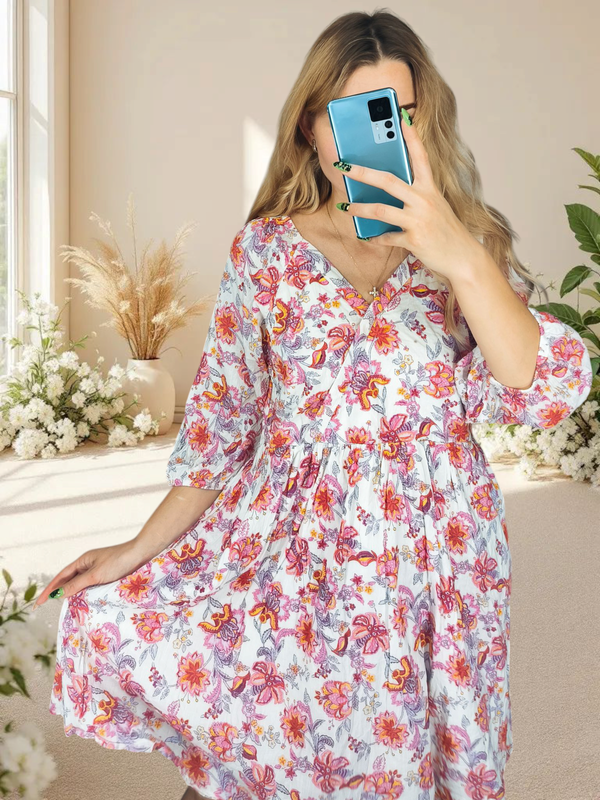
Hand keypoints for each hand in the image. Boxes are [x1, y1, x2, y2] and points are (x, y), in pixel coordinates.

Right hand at [32, 540, 153, 608]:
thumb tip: (58, 594)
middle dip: (58, 592)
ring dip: (72, 594)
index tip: (38, 604)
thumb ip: (77, 585)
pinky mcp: (109, 575)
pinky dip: (85, 594)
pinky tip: (84, 603)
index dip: (49, 590)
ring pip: (81, 584)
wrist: (142, 553)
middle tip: (46, 607)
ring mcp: (99, 569)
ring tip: (63, 608)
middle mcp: (89, 564)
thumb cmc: (119, 561)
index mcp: (83, 560)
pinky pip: (92, 586)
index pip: (61, 577)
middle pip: (69, 580)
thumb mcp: (95, 575)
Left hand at [333, 112, 483, 282]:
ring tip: (345, 207)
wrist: (463, 258)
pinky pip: (387, 237)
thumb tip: (385, 194)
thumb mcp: (435, 208)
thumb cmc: (446, 231)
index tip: (401, 116)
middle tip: (343, 165)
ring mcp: (419, 220)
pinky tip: (366, 236)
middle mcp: (425, 200)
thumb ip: (415, 197)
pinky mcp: (414, 240)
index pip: (420, 156)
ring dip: (359, 209)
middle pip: (388, 180)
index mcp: (431, 189)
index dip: (411, 136)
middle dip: (362, 172)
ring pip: (380, 210)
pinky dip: (375, 238)